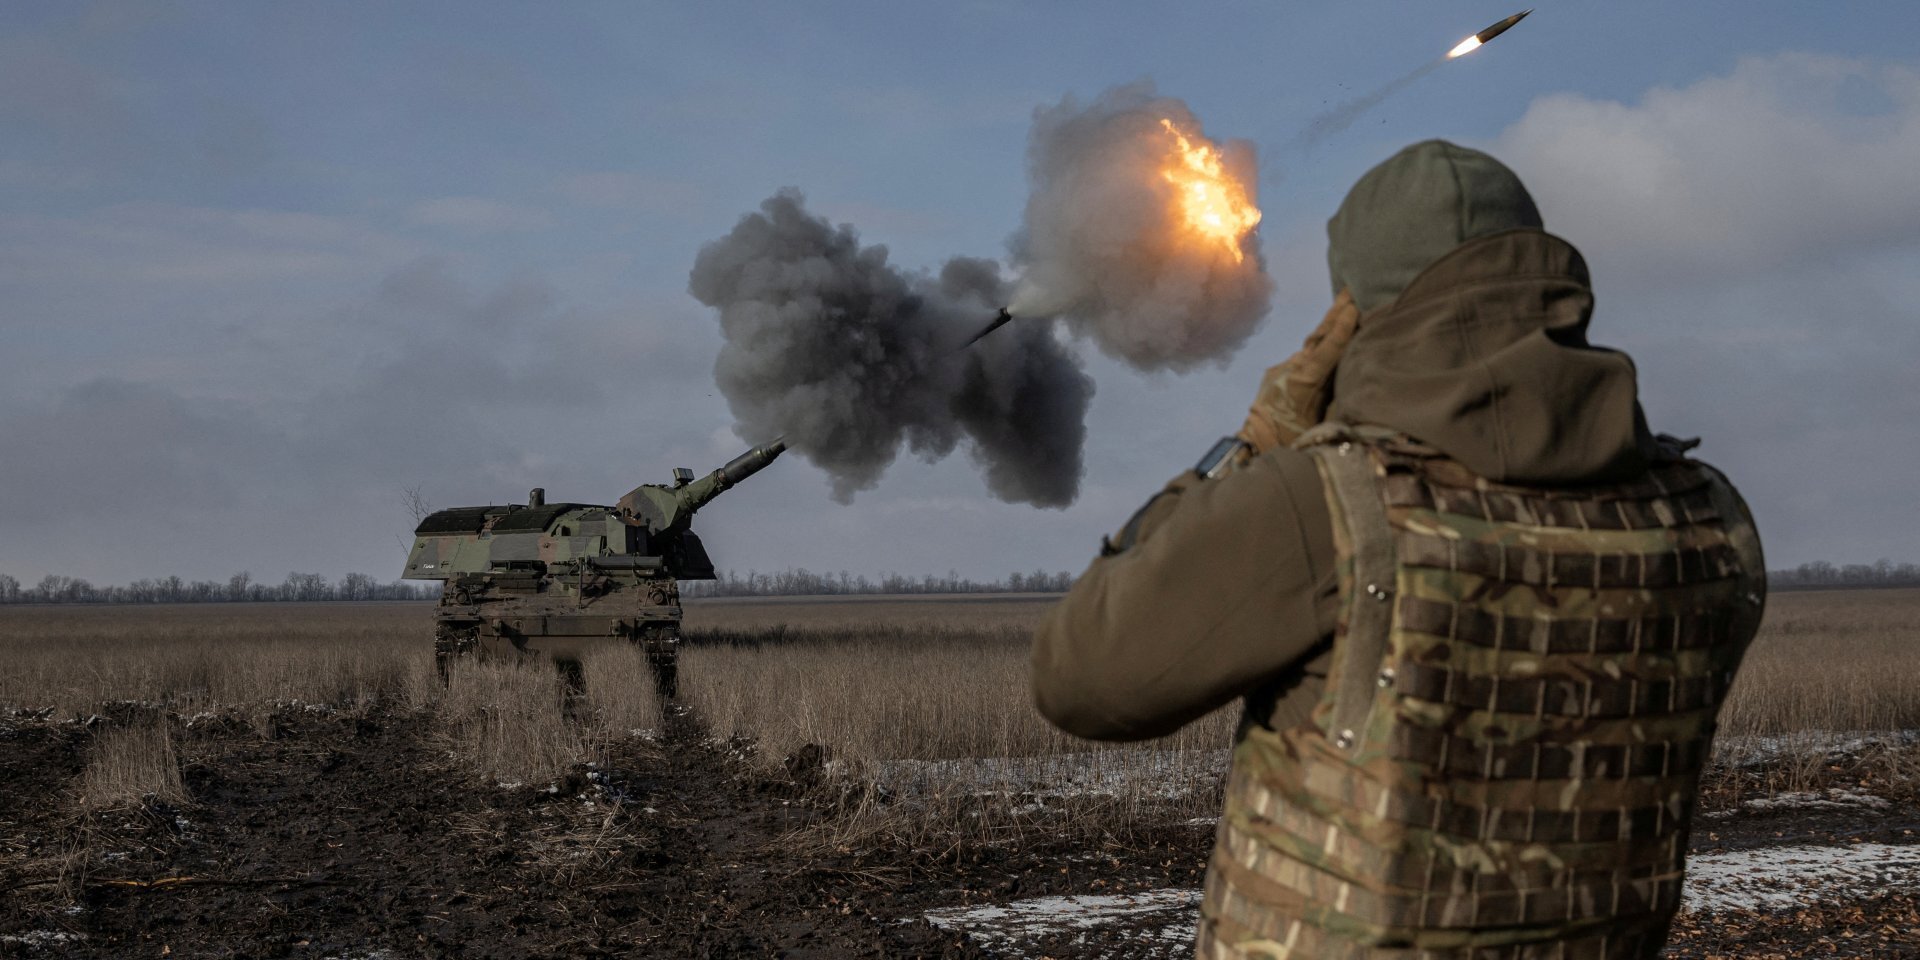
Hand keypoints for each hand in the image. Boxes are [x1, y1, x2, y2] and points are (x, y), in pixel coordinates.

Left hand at [1238, 288, 1359, 451]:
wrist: (1252, 445)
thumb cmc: (1290, 443)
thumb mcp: (1317, 428)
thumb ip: (1337, 404)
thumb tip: (1358, 385)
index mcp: (1301, 383)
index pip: (1326, 350)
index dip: (1340, 329)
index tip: (1353, 307)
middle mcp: (1290, 370)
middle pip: (1318, 337)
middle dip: (1336, 313)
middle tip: (1351, 288)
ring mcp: (1282, 369)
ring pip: (1311, 345)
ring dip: (1329, 327)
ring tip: (1348, 306)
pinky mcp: (1278, 372)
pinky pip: (1303, 357)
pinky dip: (1318, 347)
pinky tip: (1330, 339)